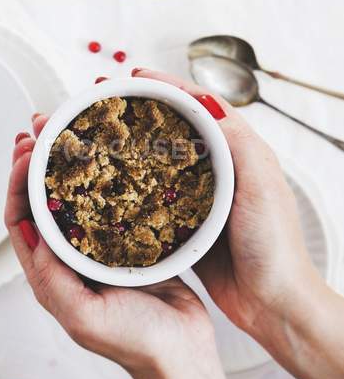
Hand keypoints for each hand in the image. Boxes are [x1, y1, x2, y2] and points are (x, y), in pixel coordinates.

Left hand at [5, 116, 234, 378]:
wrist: (183, 352)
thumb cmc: (135, 340)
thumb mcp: (84, 317)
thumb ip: (52, 279)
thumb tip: (32, 232)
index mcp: (51, 273)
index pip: (20, 219)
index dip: (16, 183)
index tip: (26, 151)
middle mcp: (70, 257)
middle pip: (42, 202)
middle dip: (36, 164)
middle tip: (40, 130)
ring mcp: (98, 247)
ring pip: (75, 197)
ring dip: (67, 165)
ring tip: (68, 134)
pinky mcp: (127, 241)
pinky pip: (109, 201)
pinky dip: (103, 176)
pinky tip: (111, 157)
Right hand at [132, 69, 315, 333]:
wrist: (271, 301)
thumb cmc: (274, 243)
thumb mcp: (263, 184)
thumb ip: (238, 143)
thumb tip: (206, 105)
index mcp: (239, 150)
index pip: (200, 105)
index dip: (168, 87)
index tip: (136, 77)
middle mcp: (217, 166)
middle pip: (174, 126)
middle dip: (142, 109)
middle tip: (109, 99)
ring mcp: (198, 193)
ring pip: (160, 157)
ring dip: (133, 142)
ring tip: (103, 131)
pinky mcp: (184, 220)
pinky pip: (154, 193)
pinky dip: (133, 180)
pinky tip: (111, 178)